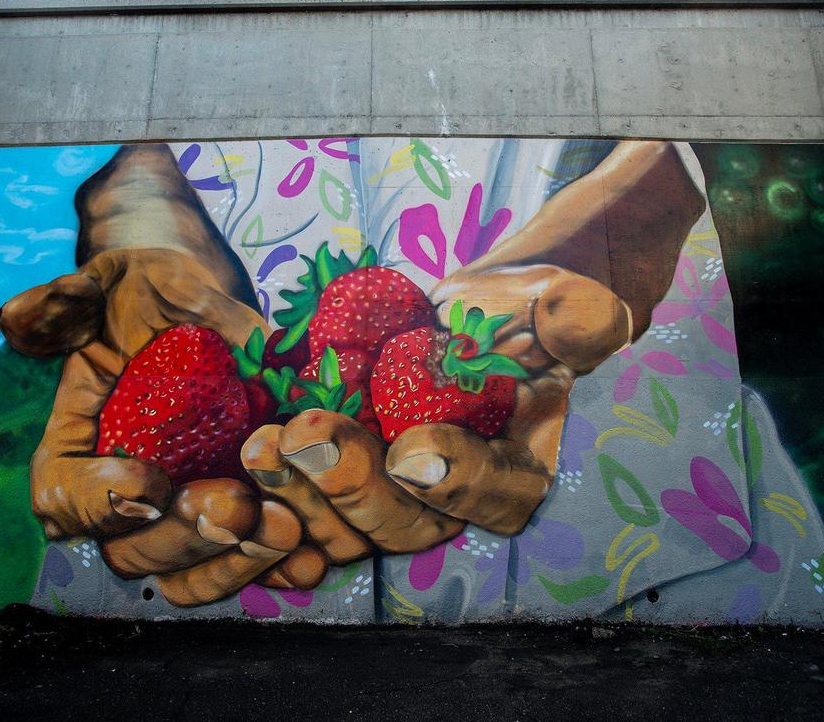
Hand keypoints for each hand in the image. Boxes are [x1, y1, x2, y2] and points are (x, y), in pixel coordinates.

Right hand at [0, 145, 324, 606]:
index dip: (97, 504)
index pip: (61, 495)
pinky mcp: (233, 512)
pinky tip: (310, 559)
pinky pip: (243, 560)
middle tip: (235, 505)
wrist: (202, 304)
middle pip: (132, 548)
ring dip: (233, 558)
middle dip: (184, 535)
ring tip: (283, 525)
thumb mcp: (118, 281)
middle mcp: (125, 488)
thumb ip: (85, 302)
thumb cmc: (148, 290)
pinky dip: (274, 567)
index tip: (148, 483)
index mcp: (79, 440)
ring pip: (189, 569)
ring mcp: (179, 507)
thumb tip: (47, 321)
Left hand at [240, 141, 705, 552]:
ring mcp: (392, 490)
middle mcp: (451, 498)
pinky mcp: (344, 471)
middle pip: (405, 522)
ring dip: (300, 492)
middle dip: (353, 485)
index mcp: (516, 469)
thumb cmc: (531, 308)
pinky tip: (245, 456)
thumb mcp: (566, 301)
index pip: (492, 493)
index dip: (454, 479)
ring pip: (345, 522)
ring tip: (262, 445)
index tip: (413, 450)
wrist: (477, 312)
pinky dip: (275, 487)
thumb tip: (579, 322)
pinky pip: (306, 497)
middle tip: (308, 437)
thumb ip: (577, 318)